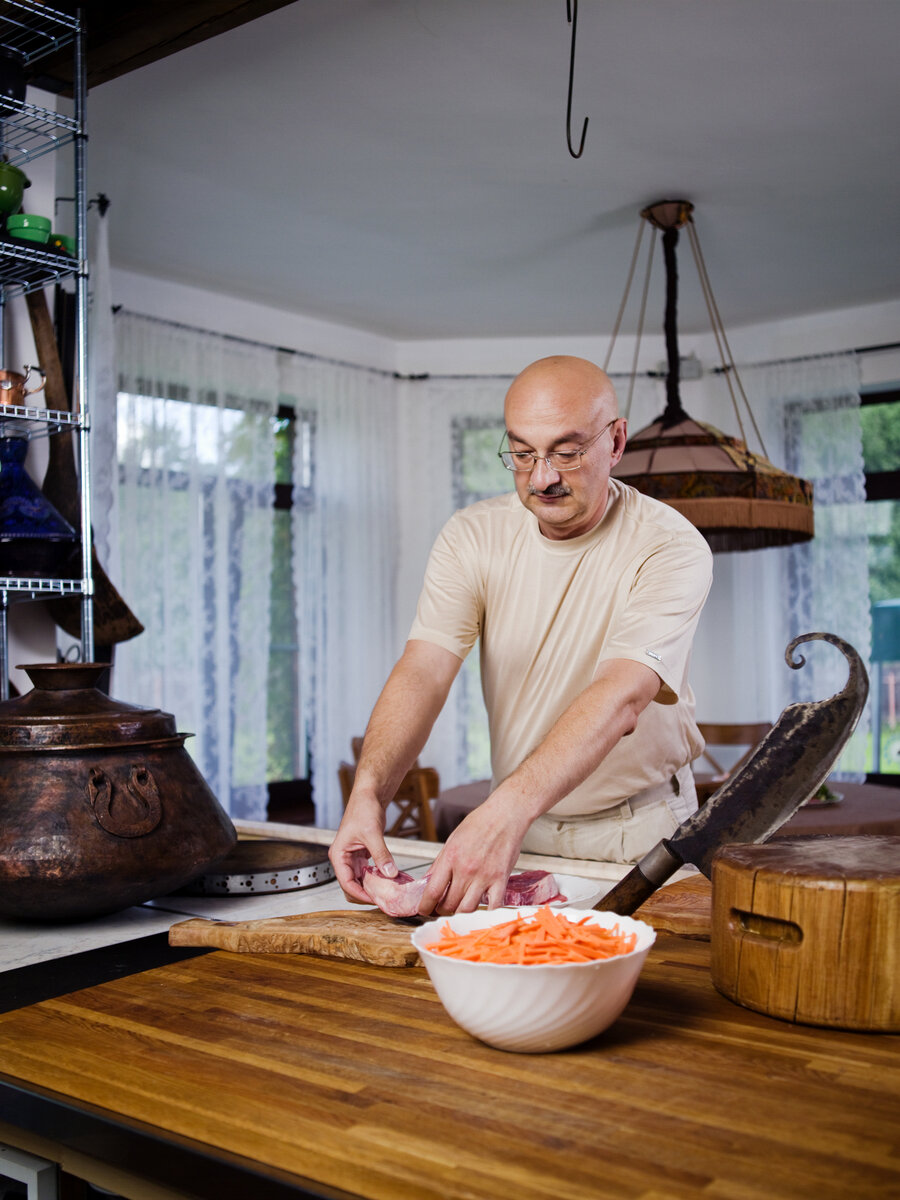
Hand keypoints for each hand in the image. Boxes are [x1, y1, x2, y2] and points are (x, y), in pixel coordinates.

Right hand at [328, 787, 395, 903]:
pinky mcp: (362, 855)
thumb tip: (390, 873)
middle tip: (383, 898)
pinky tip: (388, 879)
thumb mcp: (372, 833)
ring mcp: (352, 858)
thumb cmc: (364, 809)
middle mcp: (343, 858)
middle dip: (365, 893)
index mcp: (338, 855)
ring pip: (360, 881)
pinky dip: (377, 877)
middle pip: (351, 885)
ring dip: (372, 886)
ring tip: (387, 891)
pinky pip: (368, 872)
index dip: (360, 894)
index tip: (375, 899)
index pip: (346, 883)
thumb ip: (381, 855)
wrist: (370, 796)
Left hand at [417, 791, 531, 914]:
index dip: (425, 906)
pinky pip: (493, 906)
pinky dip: (486, 913)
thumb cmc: (479, 823)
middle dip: (442, 910)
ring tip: (458, 909)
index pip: (432, 891)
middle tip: (441, 909)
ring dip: (460, 913)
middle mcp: (466, 869)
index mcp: (451, 857)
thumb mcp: (452, 840)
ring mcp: (484, 876)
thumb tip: (428, 881)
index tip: (423, 910)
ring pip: (467, 909)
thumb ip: (440, 863)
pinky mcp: (501, 879)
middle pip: (449, 904)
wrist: (505, 815)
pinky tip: (481, 909)